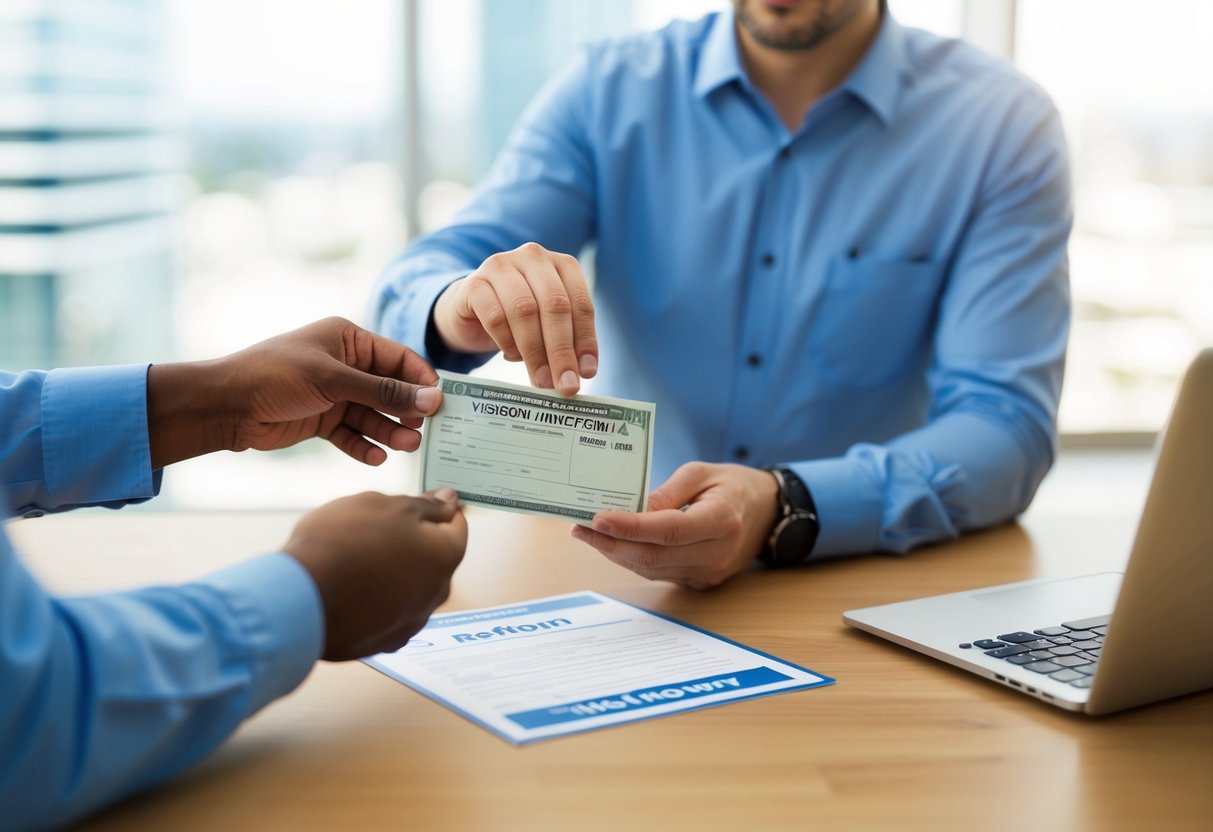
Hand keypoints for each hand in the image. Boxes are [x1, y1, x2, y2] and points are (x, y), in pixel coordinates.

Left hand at [148, 317, 441, 467]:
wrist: (226, 405)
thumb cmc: (276, 377)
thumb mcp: (334, 380)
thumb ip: (383, 391)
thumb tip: (432, 398)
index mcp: (348, 340)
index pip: (398, 359)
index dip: (421, 380)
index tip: (442, 403)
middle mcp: (345, 366)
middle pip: (389, 389)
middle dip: (407, 410)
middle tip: (425, 430)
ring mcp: (333, 394)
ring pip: (373, 414)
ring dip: (390, 431)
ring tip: (407, 447)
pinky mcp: (322, 420)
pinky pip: (352, 434)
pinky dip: (364, 445)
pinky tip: (377, 457)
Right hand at [284, 488, 467, 660]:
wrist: (300, 600)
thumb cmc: (343, 544)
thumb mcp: (387, 505)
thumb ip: (425, 505)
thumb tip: (448, 501)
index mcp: (445, 555)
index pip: (457, 525)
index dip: (437, 509)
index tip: (419, 502)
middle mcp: (437, 593)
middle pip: (433, 558)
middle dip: (412, 541)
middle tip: (376, 529)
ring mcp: (411, 621)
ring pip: (410, 586)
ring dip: (394, 572)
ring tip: (356, 560)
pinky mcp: (383, 641)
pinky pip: (387, 611)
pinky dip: (376, 599)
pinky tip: (351, 589)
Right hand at [432, 242, 597, 395]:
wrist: (470, 308)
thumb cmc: (517, 319)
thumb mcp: (548, 325)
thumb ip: (565, 342)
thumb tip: (578, 375)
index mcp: (562, 264)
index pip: (581, 303)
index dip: (585, 340)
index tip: (586, 373)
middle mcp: (534, 257)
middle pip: (555, 305)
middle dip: (561, 350)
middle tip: (564, 384)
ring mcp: (501, 265)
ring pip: (524, 309)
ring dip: (535, 351)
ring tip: (540, 380)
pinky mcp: (473, 283)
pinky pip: (494, 315)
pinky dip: (506, 340)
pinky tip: (512, 355)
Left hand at [570, 462, 778, 589]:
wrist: (767, 513)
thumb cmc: (733, 485)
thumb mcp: (702, 472)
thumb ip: (667, 493)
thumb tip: (633, 511)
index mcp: (721, 520)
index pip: (669, 530)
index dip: (630, 527)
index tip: (597, 518)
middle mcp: (717, 553)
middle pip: (654, 557)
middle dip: (611, 544)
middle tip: (580, 527)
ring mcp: (709, 573)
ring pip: (652, 569)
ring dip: (616, 553)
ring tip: (588, 533)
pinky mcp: (700, 581)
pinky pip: (660, 573)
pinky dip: (632, 559)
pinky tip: (612, 543)